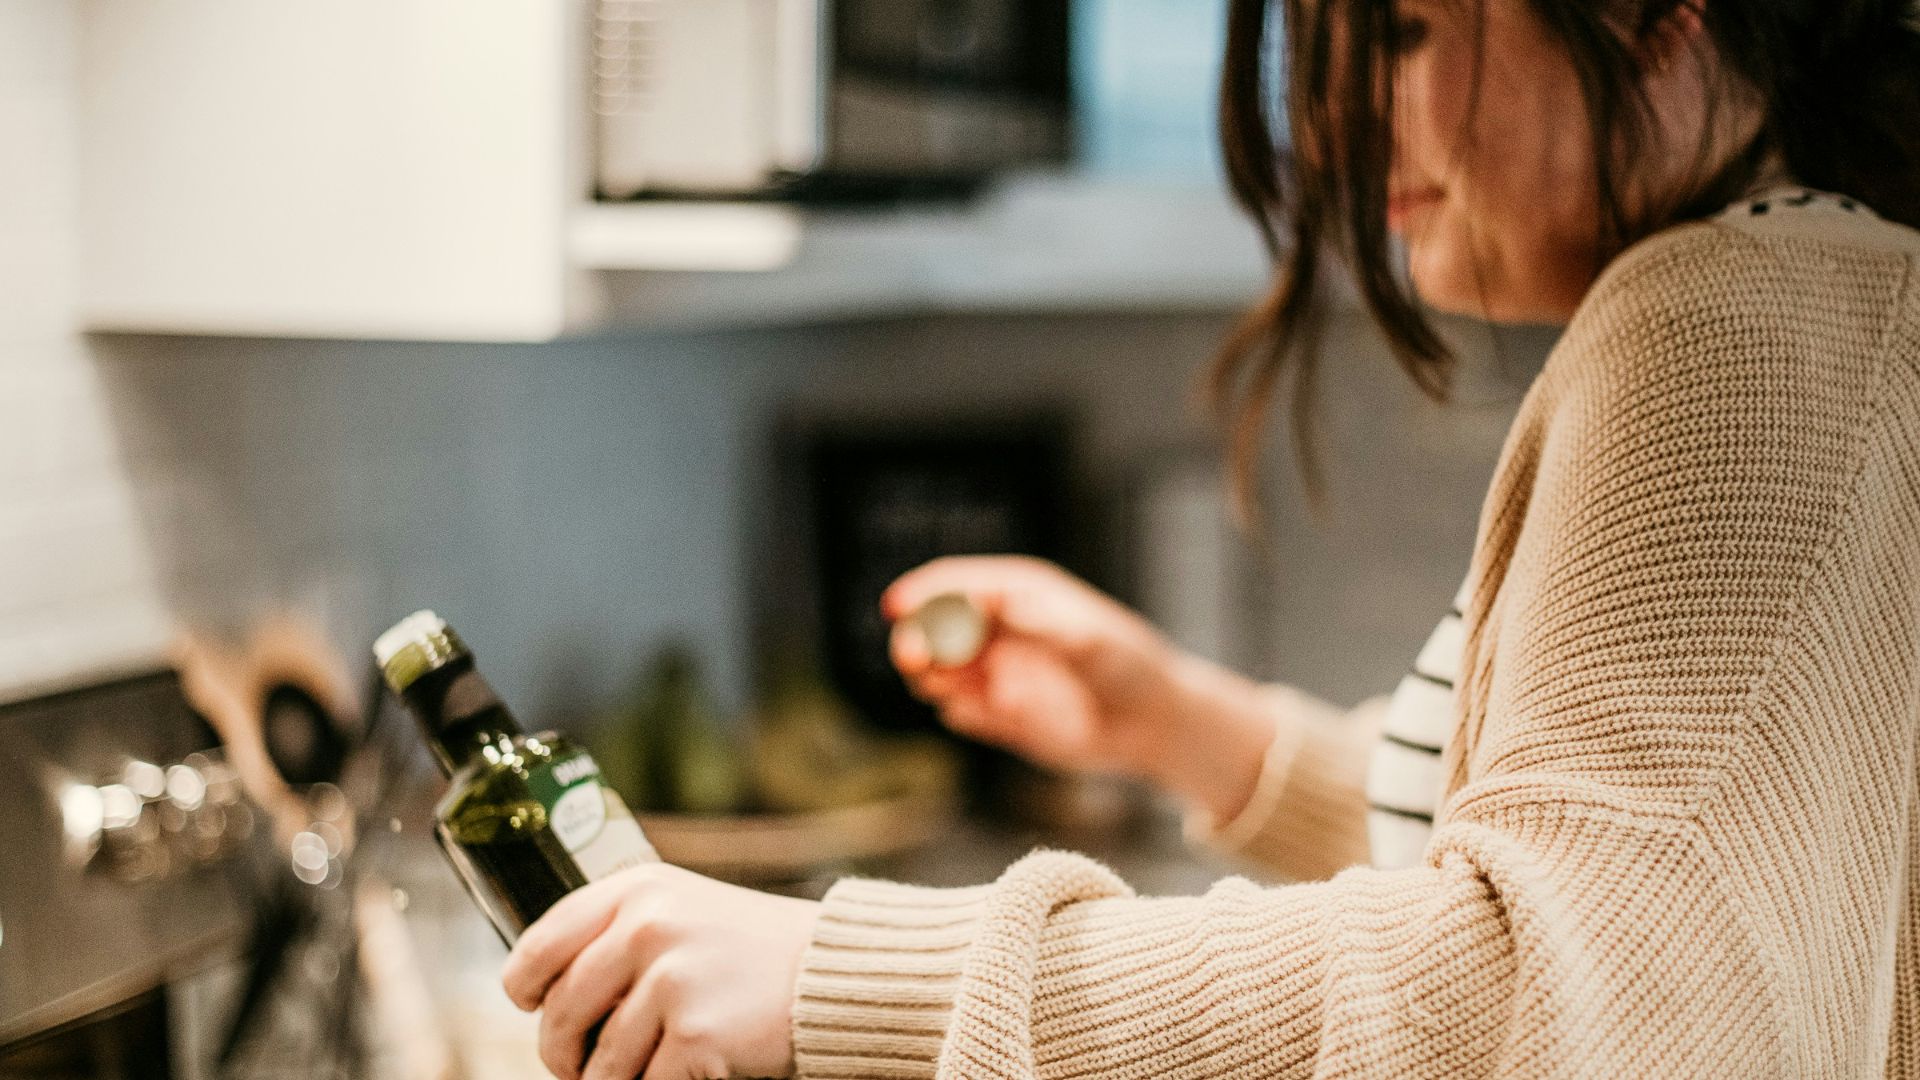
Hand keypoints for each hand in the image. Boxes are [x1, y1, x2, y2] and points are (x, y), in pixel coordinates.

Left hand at [501, 863, 819, 1079]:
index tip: (533, 1005)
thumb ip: (617, 930)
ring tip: (647, 1065)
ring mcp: (672, 980)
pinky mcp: (696, 1032)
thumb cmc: (747, 947)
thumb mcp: (679, 907)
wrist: (829, 971)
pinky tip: (685, 1071)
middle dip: (564, 1053)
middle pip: (559, 1015)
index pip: (539, 948)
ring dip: (615, 1079)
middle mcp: (647, 927)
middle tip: (581, 1064)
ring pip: (599, 1064)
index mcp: (635, 891)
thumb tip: (542, 991)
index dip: (525, 989)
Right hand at [884, 556, 1275, 820]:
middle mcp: (998, 631)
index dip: (923, 594)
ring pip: (939, 671)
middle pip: (935, 628)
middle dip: (917, 640)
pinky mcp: (1000, 715)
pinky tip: (990, 715)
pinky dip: (962, 714)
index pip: (955, 585)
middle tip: (914, 661)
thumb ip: (1037, 623)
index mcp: (1018, 595)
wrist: (1155, 724)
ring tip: (950, 689)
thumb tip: (988, 603)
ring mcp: (996, 673)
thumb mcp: (1089, 639)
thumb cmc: (1130, 668)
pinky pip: (962, 713)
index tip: (897, 608)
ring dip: (931, 678)